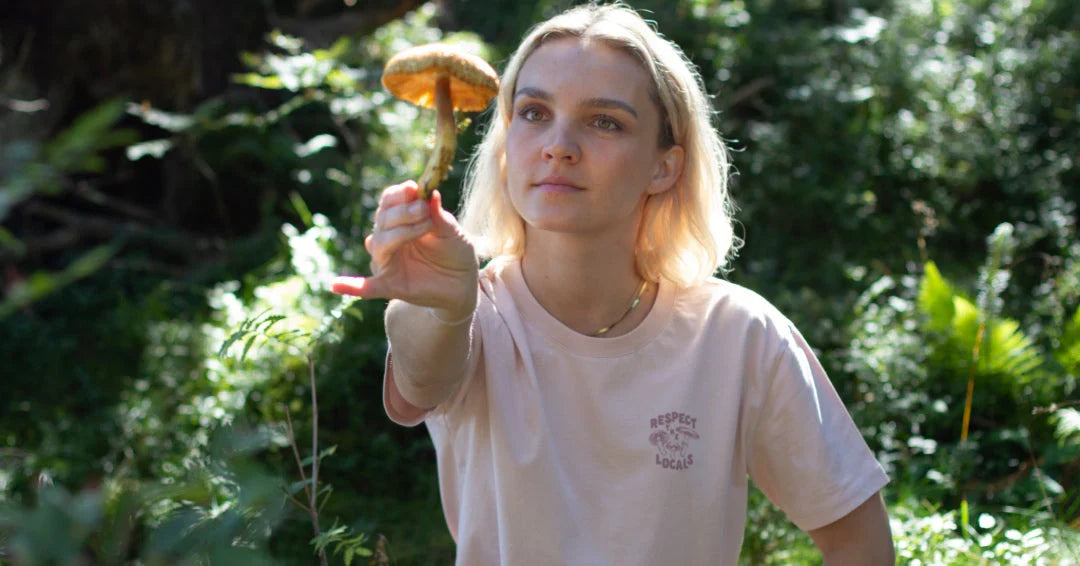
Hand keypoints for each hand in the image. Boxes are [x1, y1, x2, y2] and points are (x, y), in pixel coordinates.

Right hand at [331, 181, 477, 318]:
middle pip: (383, 219)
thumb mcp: (454, 232)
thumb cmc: (455, 252)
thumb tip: (430, 193)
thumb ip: (440, 216)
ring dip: (400, 233)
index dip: (399, 194)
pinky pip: (367, 287)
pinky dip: (352, 287)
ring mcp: (387, 262)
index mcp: (401, 220)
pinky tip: (335, 285)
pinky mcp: (390, 285)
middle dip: (404, 211)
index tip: (415, 188)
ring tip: (425, 227)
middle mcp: (389, 238)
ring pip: (380, 243)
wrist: (463, 284)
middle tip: (426, 210)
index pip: (389, 201)